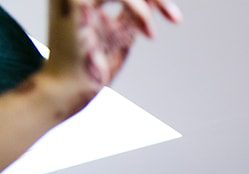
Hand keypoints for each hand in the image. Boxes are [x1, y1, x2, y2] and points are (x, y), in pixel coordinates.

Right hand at [41, 0, 181, 115]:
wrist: (70, 86)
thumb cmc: (92, 65)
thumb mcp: (120, 33)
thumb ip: (131, 15)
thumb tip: (151, 3)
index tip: (172, 15)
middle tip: (175, 18)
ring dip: (149, 2)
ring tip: (152, 34)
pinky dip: (138, 9)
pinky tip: (147, 32)